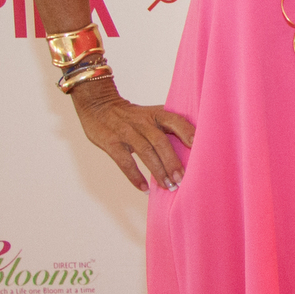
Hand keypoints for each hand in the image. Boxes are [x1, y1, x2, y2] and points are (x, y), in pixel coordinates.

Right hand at [70, 80, 194, 191]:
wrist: (98, 104)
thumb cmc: (132, 115)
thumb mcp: (151, 114)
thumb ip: (168, 126)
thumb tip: (193, 146)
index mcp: (155, 114)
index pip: (174, 120)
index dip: (186, 131)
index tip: (197, 145)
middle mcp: (142, 122)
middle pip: (160, 141)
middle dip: (172, 161)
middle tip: (182, 179)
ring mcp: (125, 132)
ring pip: (145, 152)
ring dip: (157, 171)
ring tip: (168, 186)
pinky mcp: (110, 143)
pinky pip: (124, 161)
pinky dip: (135, 176)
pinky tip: (144, 188)